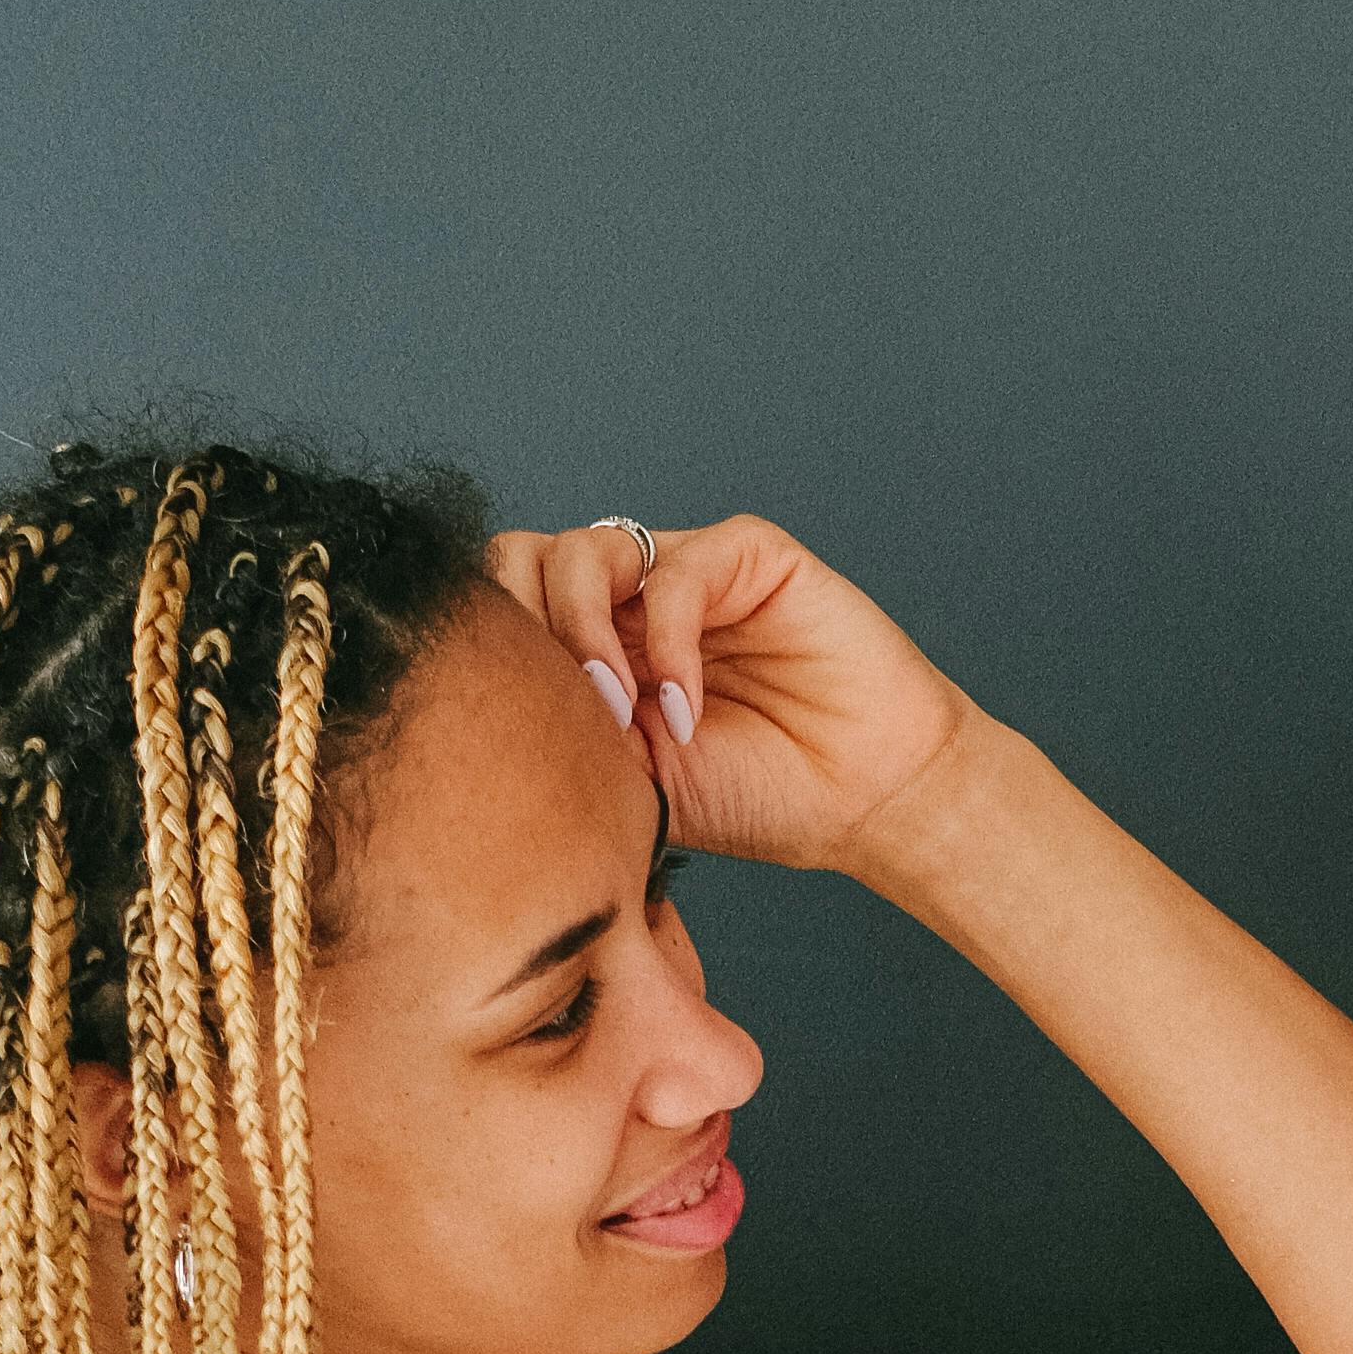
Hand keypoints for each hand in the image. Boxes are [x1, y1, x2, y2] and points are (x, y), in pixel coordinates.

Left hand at [488, 513, 971, 874]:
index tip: (525, 737)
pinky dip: (667, 647)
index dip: (498, 656)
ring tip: (624, 714)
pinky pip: (672, 572)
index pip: (503, 609)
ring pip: (583, 550)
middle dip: (524, 629)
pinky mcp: (746, 555)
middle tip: (564, 708)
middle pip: (520, 558)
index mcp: (593, 649)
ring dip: (584, 634)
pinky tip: (688, 712)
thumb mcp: (635, 785)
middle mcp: (628, 602)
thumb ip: (570, 739)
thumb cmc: (762, 798)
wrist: (865, 802)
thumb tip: (487, 716)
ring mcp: (684, 573)